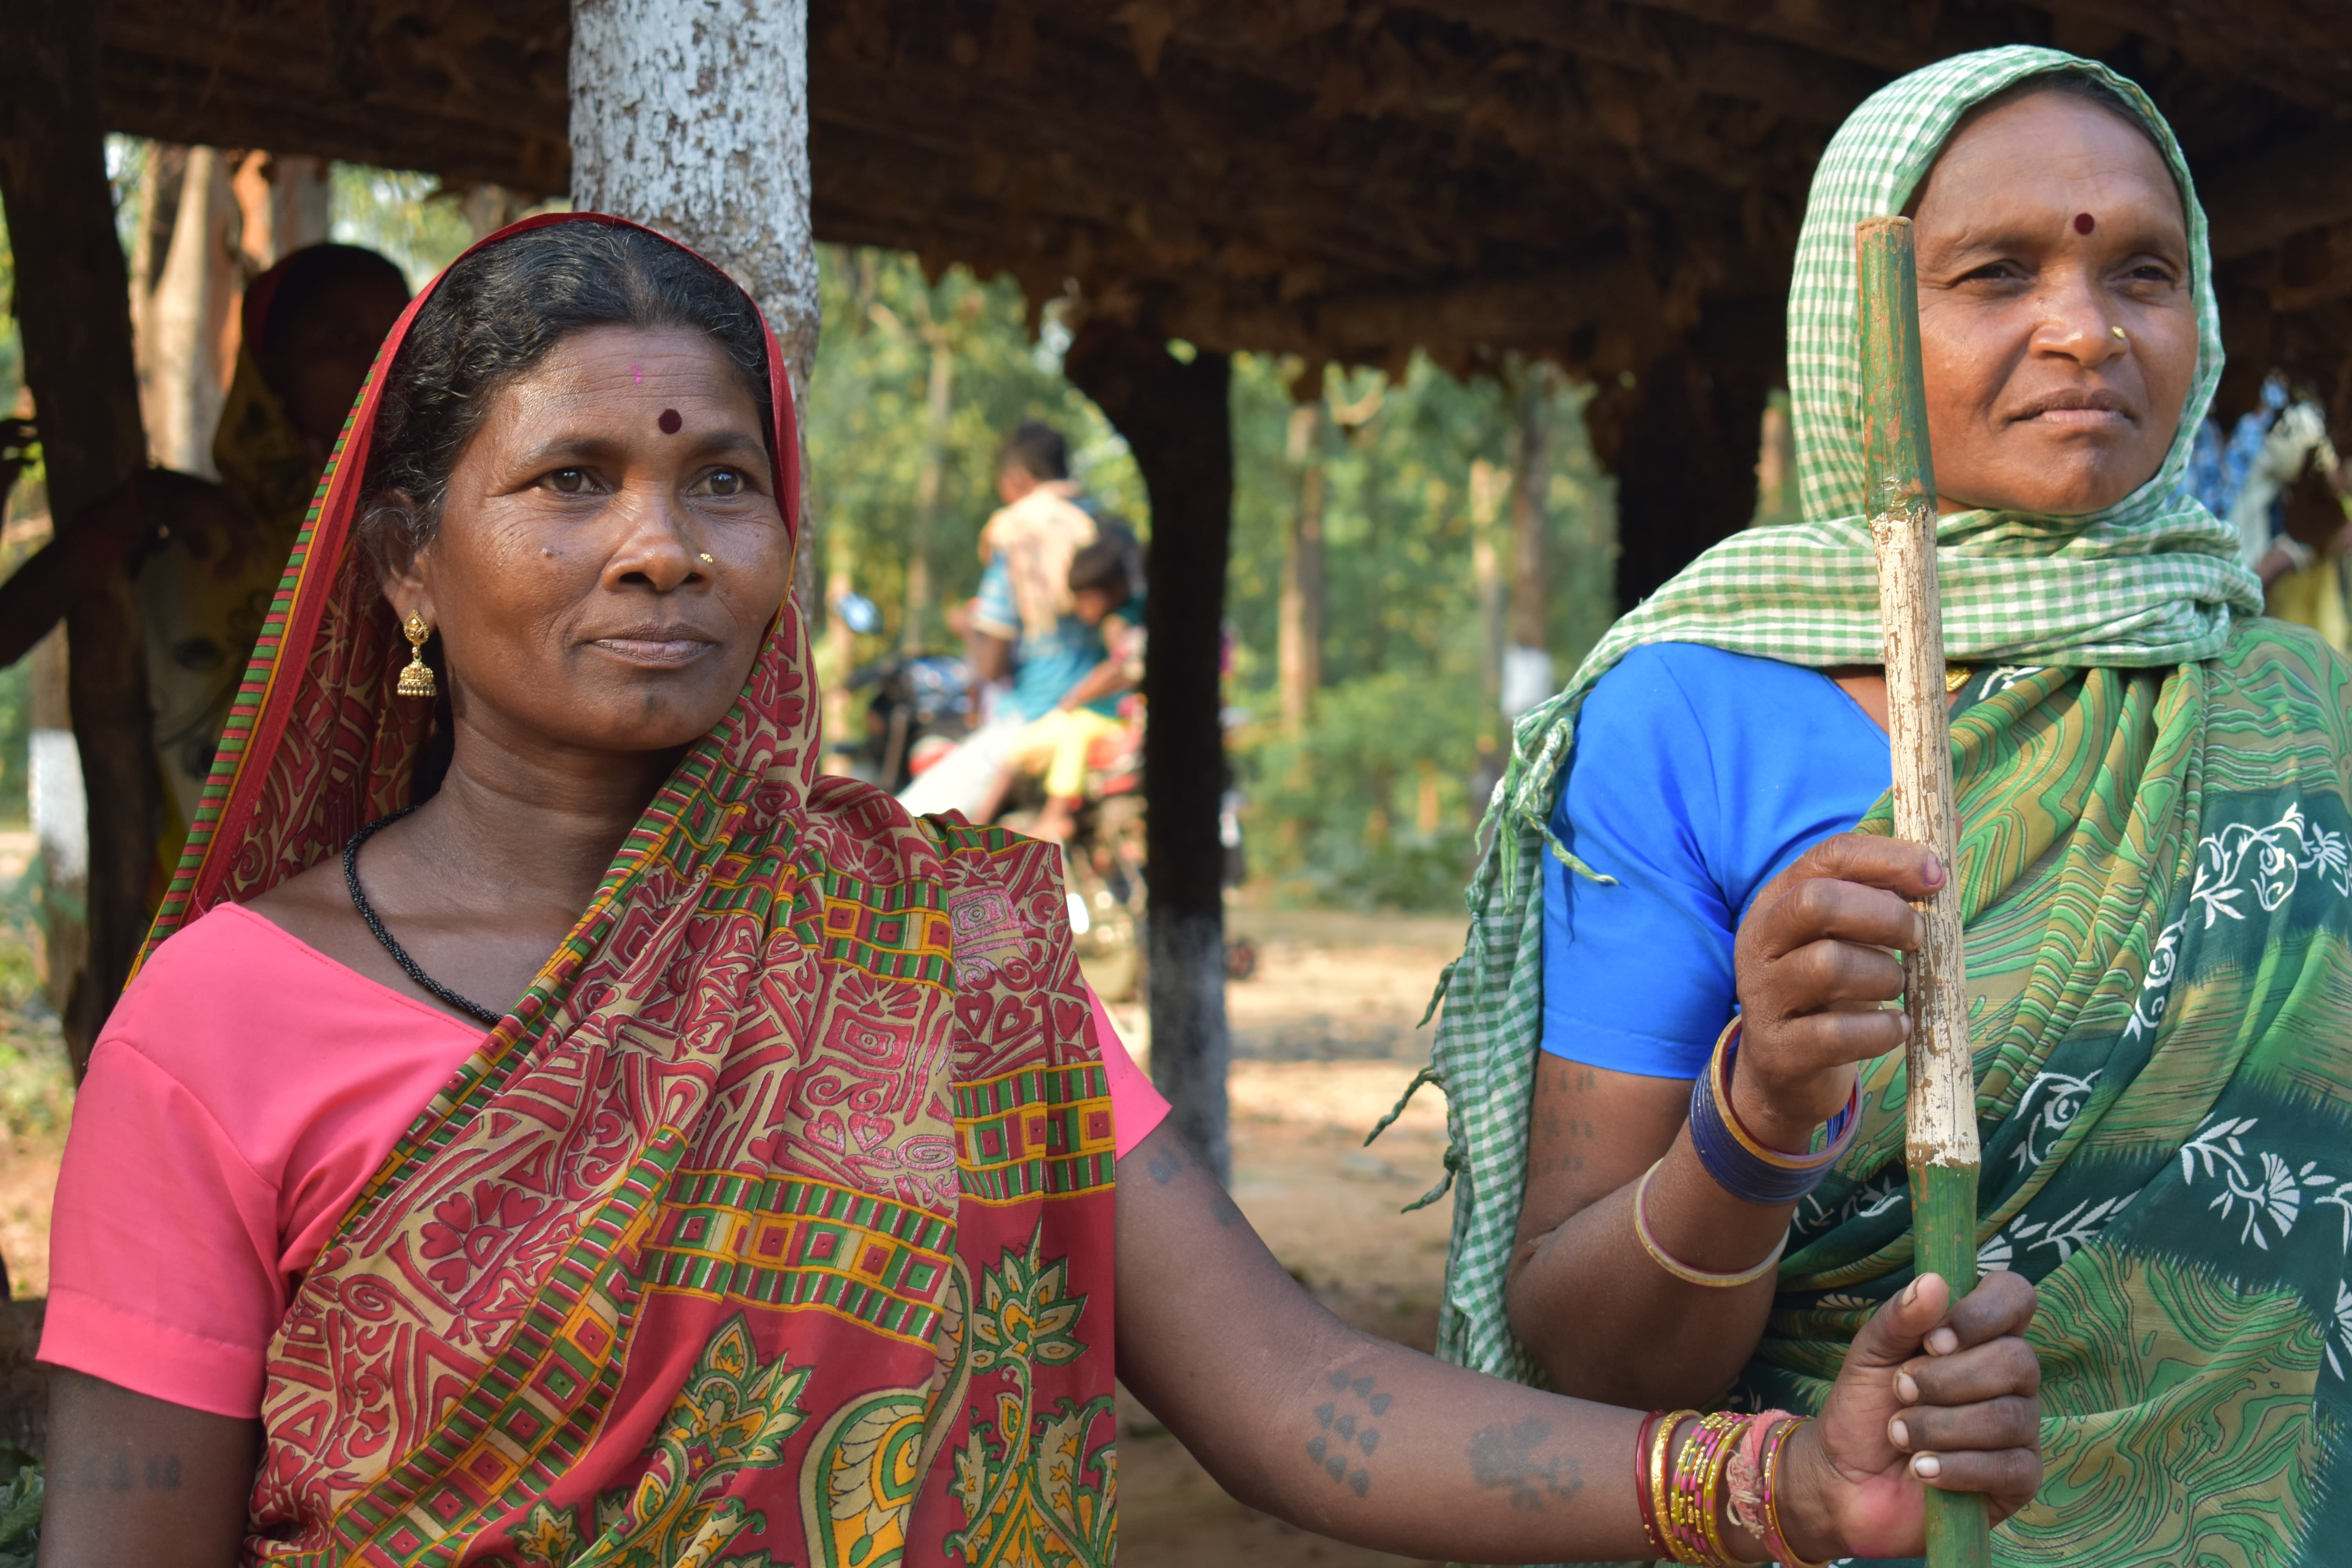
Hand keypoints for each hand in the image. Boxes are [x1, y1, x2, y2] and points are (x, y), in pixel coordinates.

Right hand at [1730, 833, 1941, 1150]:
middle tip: (1917, 938)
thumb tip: (1953, 823)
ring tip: (1897, 987)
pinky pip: (1837, 1033)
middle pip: (1817, 902)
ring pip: (1829, 965)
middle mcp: (1761, 940)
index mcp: (1779, 899)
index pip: (1829, 857)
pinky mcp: (1779, 1049)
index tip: (1936, 878)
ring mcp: (1764, 995)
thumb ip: (1890, 882)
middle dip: (1884, 915)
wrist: (1784, 1071)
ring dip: (1885, 975)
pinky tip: (1896, 1027)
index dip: (1888, 859)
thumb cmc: (1831, 987)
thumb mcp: (1850, 930)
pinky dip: (1881, 1030)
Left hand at [1777, 1270, 2042, 1561]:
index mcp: (1980, 1336)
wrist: (1845, 1481)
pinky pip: (2009, 1467)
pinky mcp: (2019, 1480)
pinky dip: (1956, 1466)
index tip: (1934, 1340)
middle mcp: (2012, 1379)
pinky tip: (1922, 1469)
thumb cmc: (1864, 1409)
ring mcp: (2021, 1429)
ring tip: (1900, 1434)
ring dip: (1940, 1426)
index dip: (1984, 1313)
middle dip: (1947, 1380)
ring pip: (2009, 1416)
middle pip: (2017, 1361)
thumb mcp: (1870, 1356)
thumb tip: (1934, 1283)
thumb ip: (1899, 1318)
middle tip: (1901, 1392)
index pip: (2015, 1298)